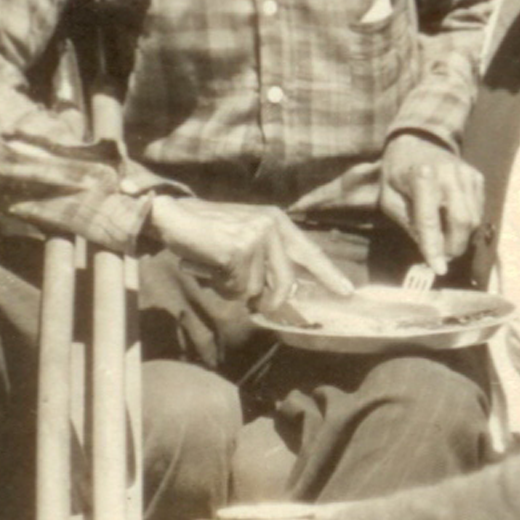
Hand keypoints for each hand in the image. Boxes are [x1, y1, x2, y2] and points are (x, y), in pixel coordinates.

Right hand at [147, 197, 353, 313]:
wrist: (172, 216)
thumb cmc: (207, 232)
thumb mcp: (246, 238)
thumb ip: (267, 259)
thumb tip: (284, 293)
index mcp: (277, 221)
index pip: (310, 252)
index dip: (329, 275)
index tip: (348, 293)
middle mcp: (271, 226)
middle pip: (285, 281)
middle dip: (270, 300)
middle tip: (256, 303)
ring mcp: (256, 236)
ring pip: (255, 288)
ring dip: (234, 288)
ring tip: (218, 267)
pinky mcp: (239, 250)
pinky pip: (236, 287)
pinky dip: (221, 285)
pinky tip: (210, 266)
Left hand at [378, 134, 483, 276]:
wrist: (415, 141)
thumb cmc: (397, 173)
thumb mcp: (389, 199)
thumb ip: (408, 224)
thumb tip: (428, 251)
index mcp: (421, 177)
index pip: (430, 220)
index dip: (434, 248)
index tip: (438, 269)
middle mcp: (448, 174)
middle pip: (462, 221)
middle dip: (454, 247)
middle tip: (442, 257)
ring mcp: (466, 174)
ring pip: (475, 219)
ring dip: (462, 238)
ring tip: (446, 241)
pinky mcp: (476, 177)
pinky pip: (479, 210)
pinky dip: (469, 224)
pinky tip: (453, 222)